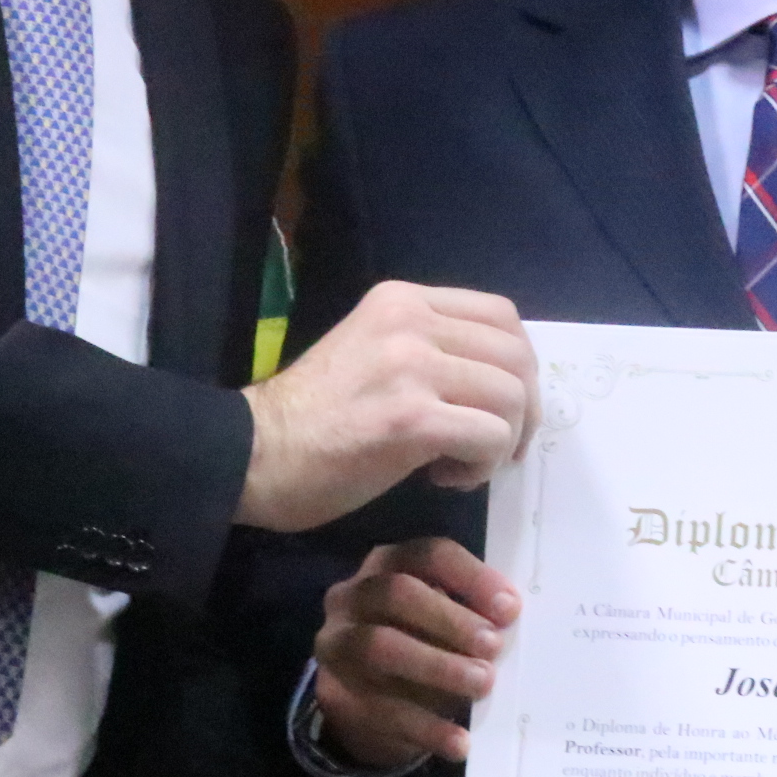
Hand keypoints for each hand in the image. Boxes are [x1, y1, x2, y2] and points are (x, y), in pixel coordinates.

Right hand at [236, 282, 539, 533]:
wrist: (252, 453)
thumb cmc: (312, 417)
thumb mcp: (374, 352)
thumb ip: (430, 350)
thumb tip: (497, 381)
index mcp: (403, 300)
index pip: (501, 316)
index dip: (519, 366)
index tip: (505, 407)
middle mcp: (411, 321)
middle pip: (516, 356)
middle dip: (523, 410)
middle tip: (498, 447)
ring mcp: (410, 366)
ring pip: (510, 397)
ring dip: (501, 442)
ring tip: (460, 464)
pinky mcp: (410, 419)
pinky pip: (489, 436)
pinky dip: (483, 465)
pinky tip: (445, 477)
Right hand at [317, 537, 518, 765]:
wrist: (364, 697)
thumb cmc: (419, 641)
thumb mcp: (442, 619)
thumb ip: (471, 613)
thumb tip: (507, 619)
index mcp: (388, 564)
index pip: (428, 556)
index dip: (471, 578)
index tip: (509, 608)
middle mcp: (353, 595)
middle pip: (396, 593)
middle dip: (449, 619)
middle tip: (493, 646)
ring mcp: (336, 644)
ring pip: (379, 646)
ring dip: (437, 666)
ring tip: (482, 684)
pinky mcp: (334, 693)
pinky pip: (379, 709)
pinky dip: (425, 727)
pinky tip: (459, 741)